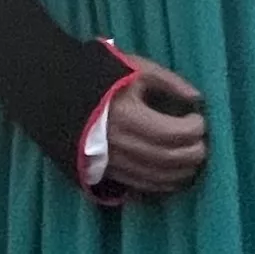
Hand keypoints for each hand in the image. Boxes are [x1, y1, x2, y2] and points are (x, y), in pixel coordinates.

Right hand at [100, 53, 209, 197]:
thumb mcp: (135, 68)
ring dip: (182, 171)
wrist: (53, 93)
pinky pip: (142, 185)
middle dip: (193, 152)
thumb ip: (168, 81)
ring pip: (157, 177)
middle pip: (168, 158)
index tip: (198, 119)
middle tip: (201, 142)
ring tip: (192, 158)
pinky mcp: (105, 172)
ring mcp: (111, 161)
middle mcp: (118, 143)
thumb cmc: (98, 76)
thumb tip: (196, 99)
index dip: (192, 129)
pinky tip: (174, 173)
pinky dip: (163, 182)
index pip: (171, 132)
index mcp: (125, 115)